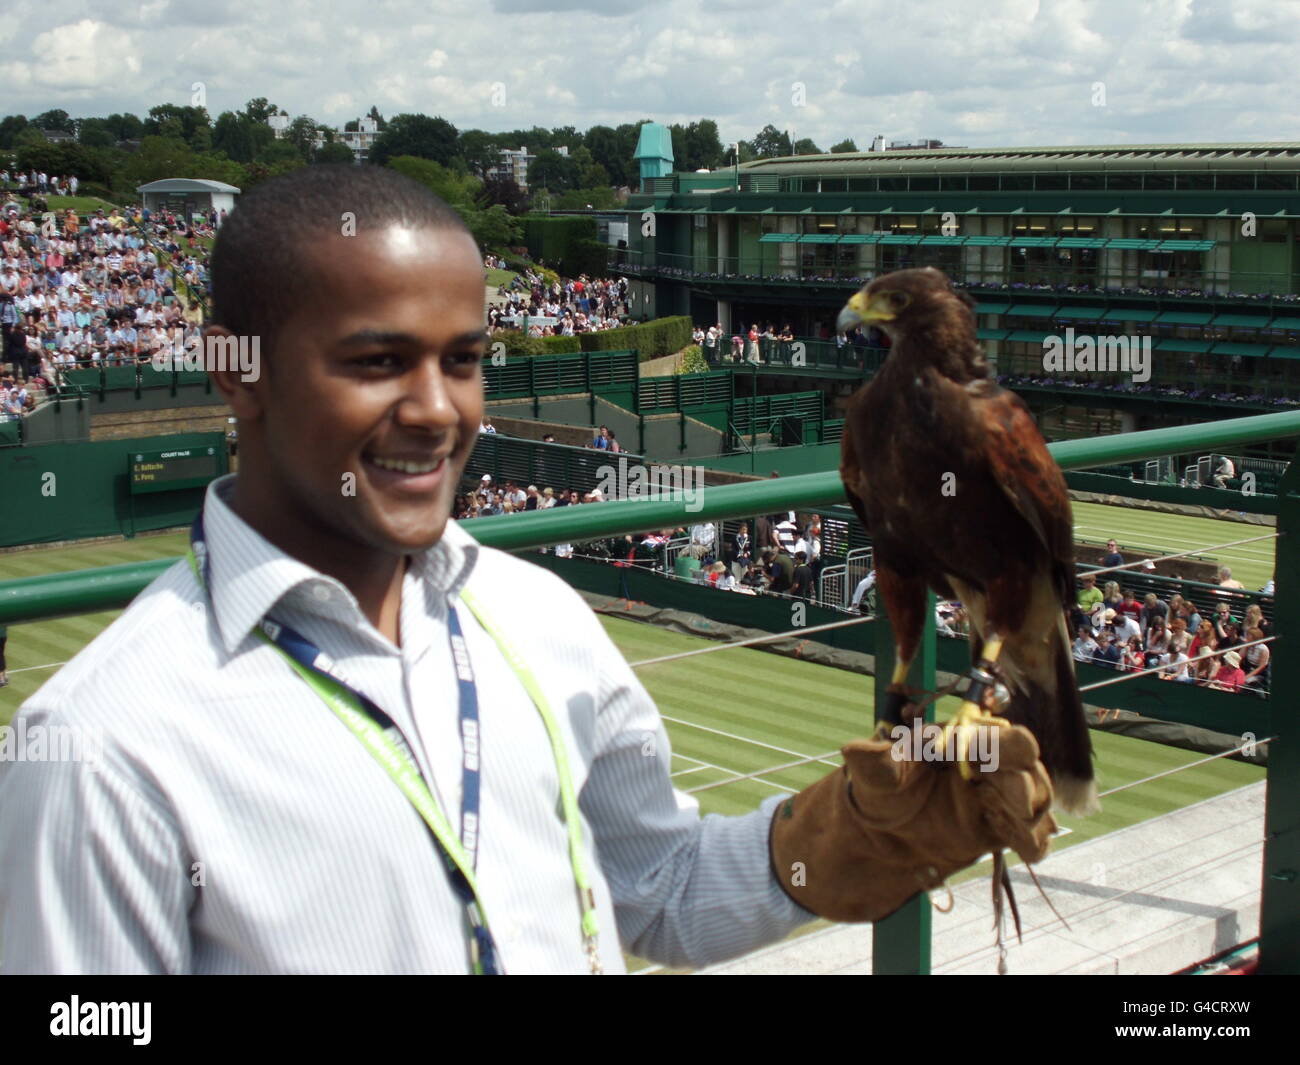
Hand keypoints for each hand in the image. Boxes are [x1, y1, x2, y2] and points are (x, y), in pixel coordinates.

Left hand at [769, 724, 1056, 922]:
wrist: (885, 834)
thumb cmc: (883, 791)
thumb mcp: (874, 774)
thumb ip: (873, 761)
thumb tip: (855, 749)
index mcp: (965, 741)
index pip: (999, 735)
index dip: (997, 745)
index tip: (978, 759)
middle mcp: (990, 765)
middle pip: (1027, 766)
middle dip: (1021, 781)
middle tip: (1008, 799)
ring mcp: (1000, 798)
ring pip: (1036, 798)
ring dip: (1029, 811)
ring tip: (1009, 821)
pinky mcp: (1002, 829)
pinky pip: (1033, 834)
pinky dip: (1033, 839)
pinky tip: (1022, 848)